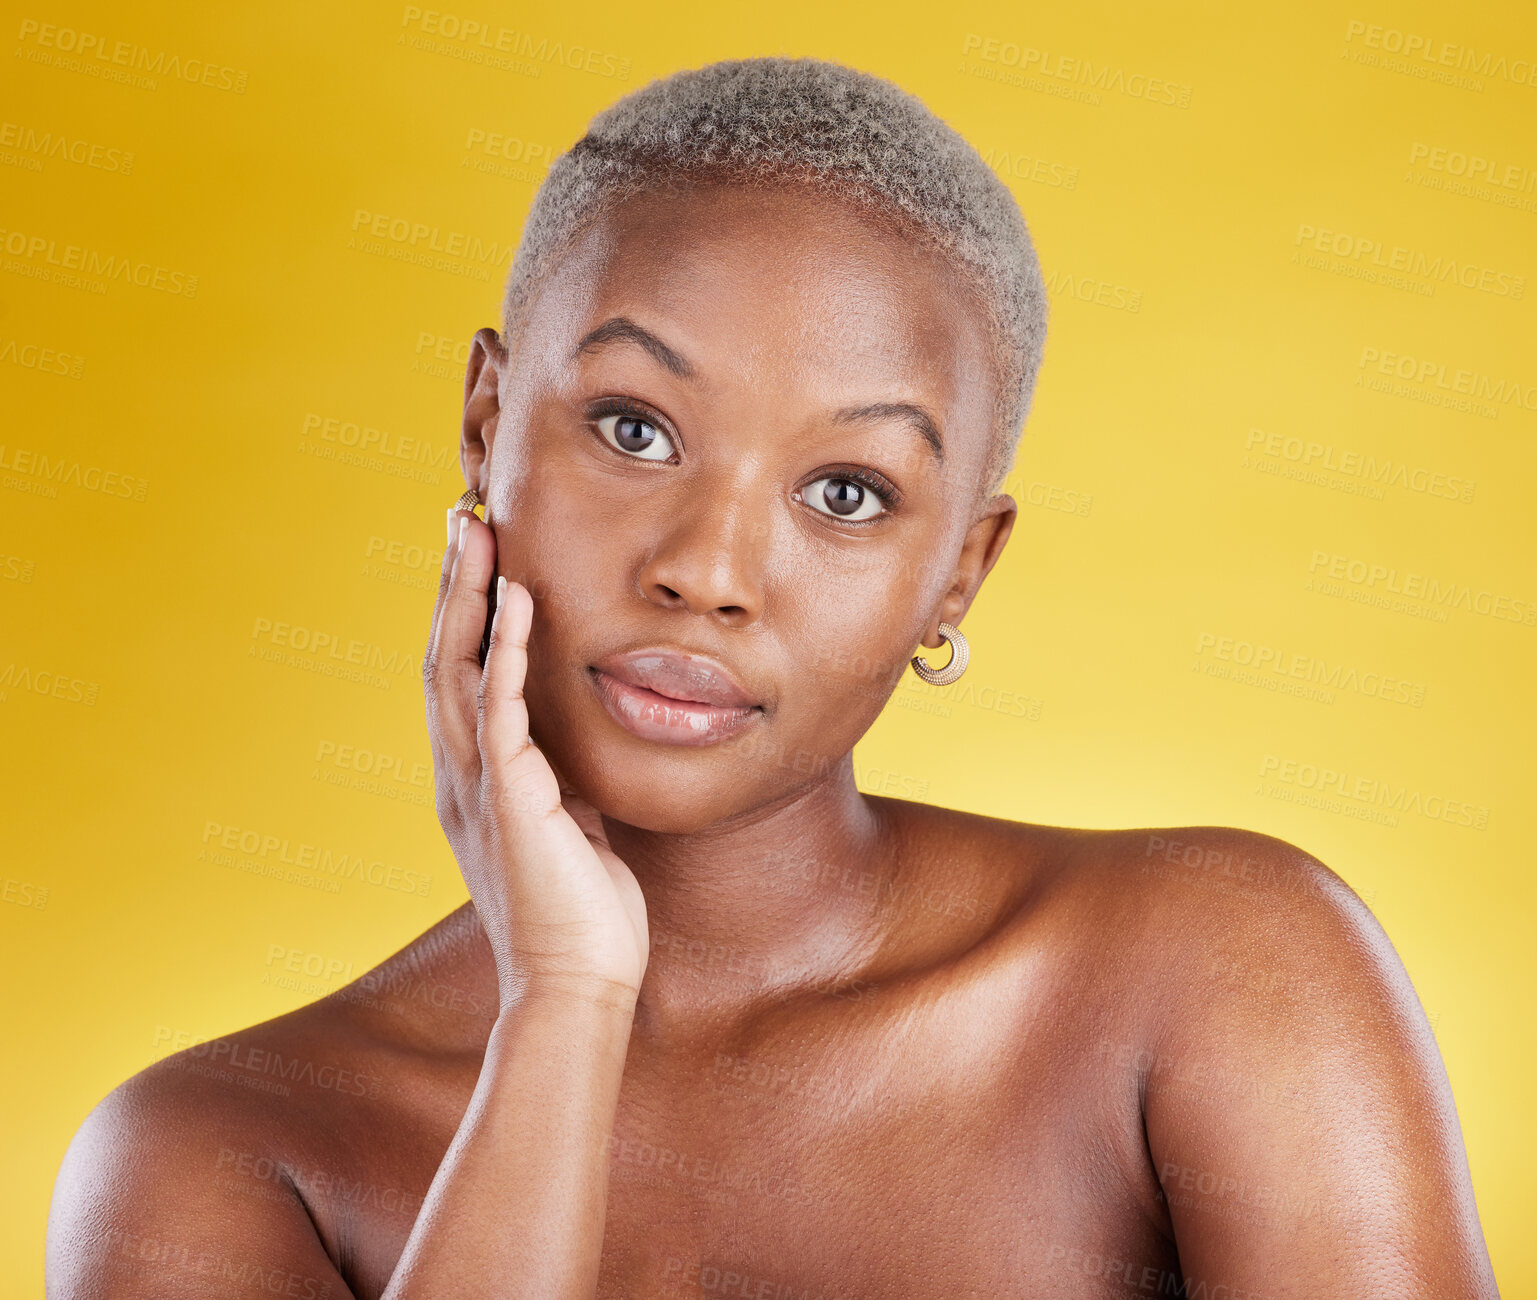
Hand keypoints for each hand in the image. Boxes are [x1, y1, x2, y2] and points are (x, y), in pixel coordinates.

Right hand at [423, 506, 648, 1006]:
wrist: (578, 985)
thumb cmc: (581, 915)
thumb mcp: (567, 828)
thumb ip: (555, 783)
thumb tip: (567, 753)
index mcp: (476, 782)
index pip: (458, 677)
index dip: (463, 613)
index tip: (479, 556)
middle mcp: (462, 776)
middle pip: (441, 658)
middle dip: (452, 585)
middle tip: (462, 518)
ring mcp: (479, 786)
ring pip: (455, 669)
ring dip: (466, 596)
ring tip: (476, 532)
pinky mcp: (511, 799)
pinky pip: (500, 708)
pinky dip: (503, 648)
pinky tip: (514, 597)